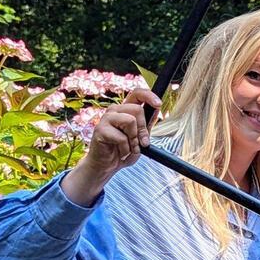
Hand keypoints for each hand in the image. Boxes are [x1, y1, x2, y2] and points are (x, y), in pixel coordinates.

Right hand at [63, 86, 161, 202]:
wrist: (107, 166)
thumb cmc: (122, 151)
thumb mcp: (140, 137)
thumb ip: (146, 124)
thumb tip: (156, 109)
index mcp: (125, 110)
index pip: (137, 93)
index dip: (149, 95)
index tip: (159, 104)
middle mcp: (115, 111)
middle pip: (137, 109)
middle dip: (143, 129)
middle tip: (140, 143)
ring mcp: (106, 119)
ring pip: (130, 121)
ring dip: (133, 140)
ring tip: (128, 148)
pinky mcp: (100, 130)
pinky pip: (121, 137)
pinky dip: (125, 149)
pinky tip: (120, 153)